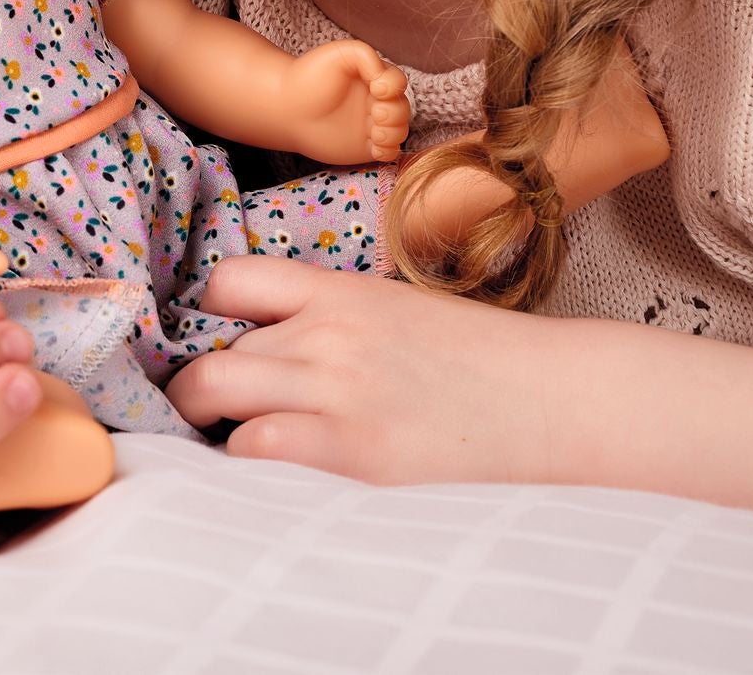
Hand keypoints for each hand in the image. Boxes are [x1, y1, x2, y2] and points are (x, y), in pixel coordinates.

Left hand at [166, 256, 566, 485]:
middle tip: (208, 412)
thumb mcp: (397, 313)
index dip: (210, 316)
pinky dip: (245, 461)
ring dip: (211, 424)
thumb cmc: (481, 362)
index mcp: (341, 291)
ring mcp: (337, 390)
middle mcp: (328, 332)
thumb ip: (333, 322)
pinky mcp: (352, 450)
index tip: (214, 344)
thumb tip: (269, 348)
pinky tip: (269, 472)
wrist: (552, 398)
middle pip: (215, 350)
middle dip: (199, 385)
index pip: (232, 280)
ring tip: (227, 443)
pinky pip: (254, 447)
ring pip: (217, 392)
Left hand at [281, 40, 410, 164]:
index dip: (394, 86)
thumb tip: (383, 77)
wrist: (285, 107)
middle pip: (402, 108)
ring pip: (399, 131)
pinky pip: (388, 153)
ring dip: (393, 132)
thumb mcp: (339, 53)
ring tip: (375, 132)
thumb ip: (366, 56)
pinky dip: (388, 150)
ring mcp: (370, 125)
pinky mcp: (363, 147)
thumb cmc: (310, 76)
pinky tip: (373, 145)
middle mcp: (375, 102)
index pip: (397, 82)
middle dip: (395, 112)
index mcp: (372, 78)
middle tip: (375, 113)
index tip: (376, 88)